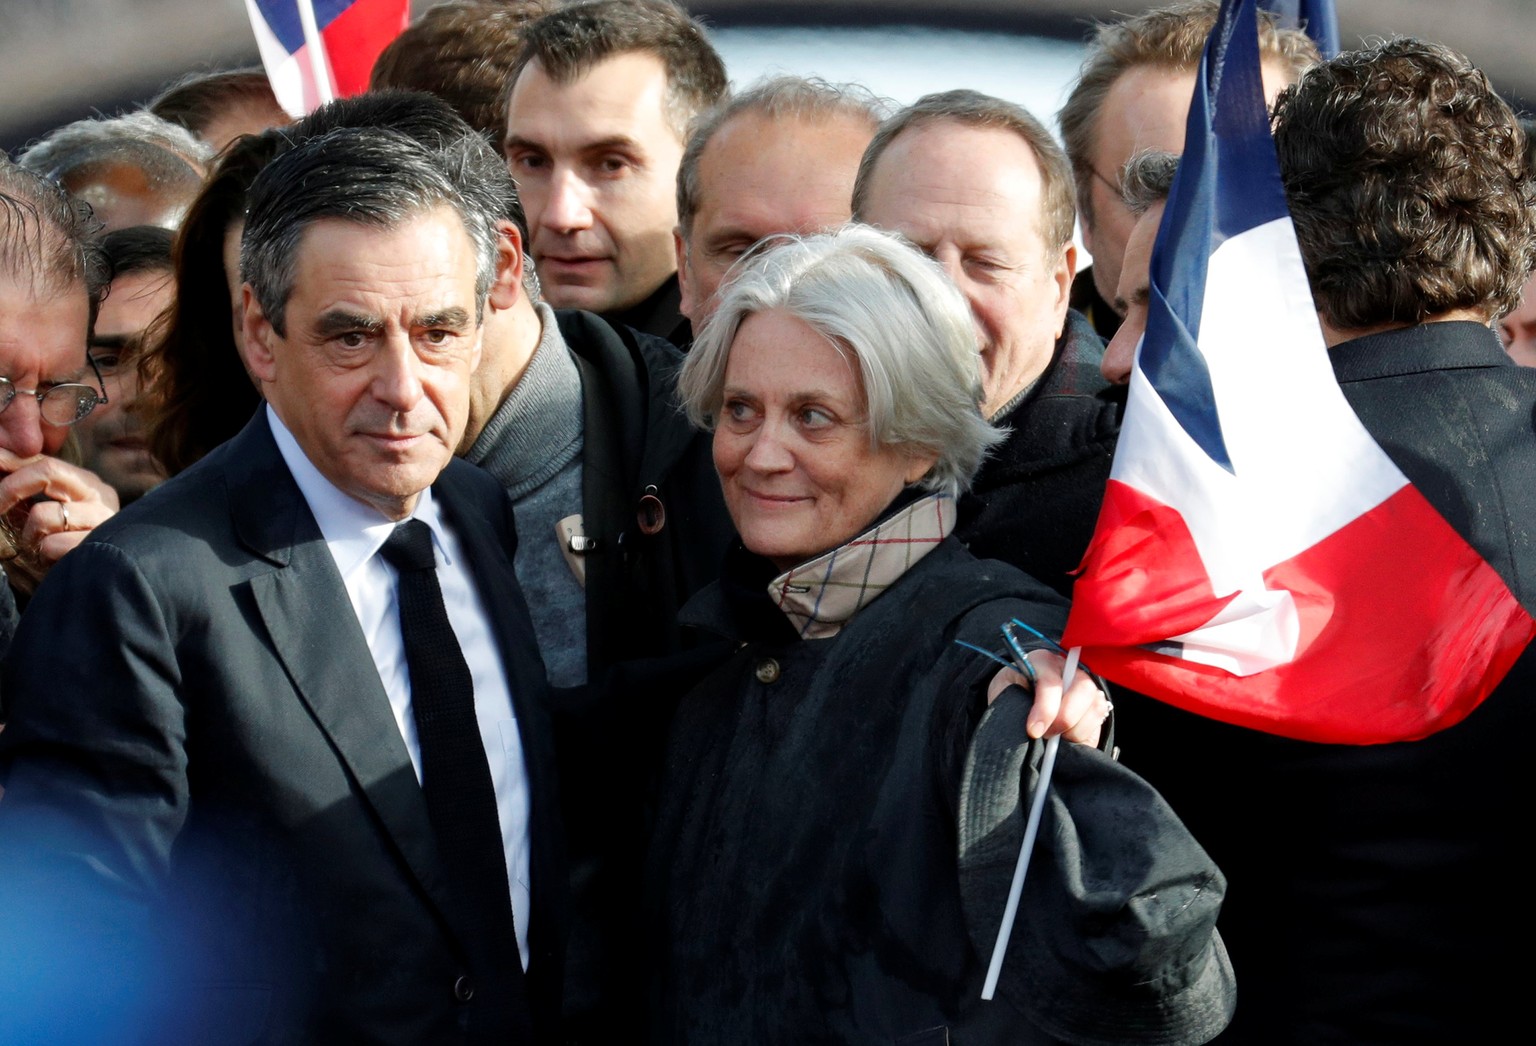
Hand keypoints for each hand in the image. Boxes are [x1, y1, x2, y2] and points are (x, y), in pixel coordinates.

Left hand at [0, 451, 118, 590]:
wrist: (92, 584)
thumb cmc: (60, 548)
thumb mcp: (42, 513)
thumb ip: (25, 490)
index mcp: (85, 483)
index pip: (42, 460)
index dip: (8, 461)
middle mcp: (100, 494)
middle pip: (47, 470)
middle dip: (10, 488)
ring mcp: (104, 519)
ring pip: (44, 513)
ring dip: (29, 535)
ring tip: (38, 548)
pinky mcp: (101, 545)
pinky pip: (52, 544)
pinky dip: (44, 555)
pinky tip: (55, 561)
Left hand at [987, 651, 1109, 747]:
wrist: (1022, 693)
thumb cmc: (1013, 692)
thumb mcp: (1003, 693)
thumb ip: (1011, 702)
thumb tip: (1028, 728)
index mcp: (1043, 661)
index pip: (1051, 682)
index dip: (1045, 709)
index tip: (1034, 731)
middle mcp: (1070, 668)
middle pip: (1082, 689)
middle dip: (1065, 718)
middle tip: (1047, 735)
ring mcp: (1086, 685)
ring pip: (1094, 706)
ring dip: (1075, 729)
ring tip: (1055, 737)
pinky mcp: (1096, 702)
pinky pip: (1100, 719)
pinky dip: (1084, 734)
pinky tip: (1067, 736)